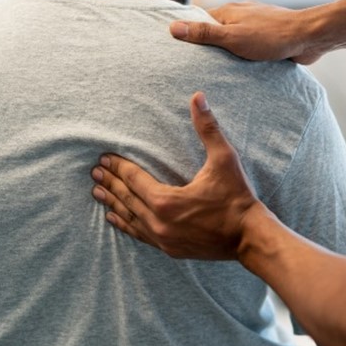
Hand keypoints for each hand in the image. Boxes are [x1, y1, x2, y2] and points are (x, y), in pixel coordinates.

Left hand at [91, 92, 267, 259]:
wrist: (250, 237)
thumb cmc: (237, 197)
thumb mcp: (224, 159)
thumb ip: (207, 128)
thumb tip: (198, 97)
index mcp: (166, 201)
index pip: (135, 180)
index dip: (119, 167)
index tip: (103, 158)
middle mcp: (159, 223)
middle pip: (127, 198)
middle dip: (111, 183)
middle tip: (95, 172)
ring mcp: (163, 239)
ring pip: (130, 218)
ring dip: (113, 203)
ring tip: (97, 192)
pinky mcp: (170, 249)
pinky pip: (140, 235)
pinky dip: (125, 224)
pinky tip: (114, 219)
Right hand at [170, 1, 325, 63]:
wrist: (309, 37)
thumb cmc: (271, 36)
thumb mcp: (232, 37)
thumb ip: (204, 34)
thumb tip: (173, 28)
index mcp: (228, 12)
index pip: (199, 22)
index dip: (188, 35)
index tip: (175, 51)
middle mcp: (240, 16)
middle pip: (215, 31)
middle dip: (206, 47)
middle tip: (191, 68)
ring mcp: (255, 26)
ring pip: (233, 41)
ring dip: (226, 54)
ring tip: (214, 74)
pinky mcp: (268, 38)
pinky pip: (249, 48)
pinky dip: (242, 57)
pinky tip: (240, 71)